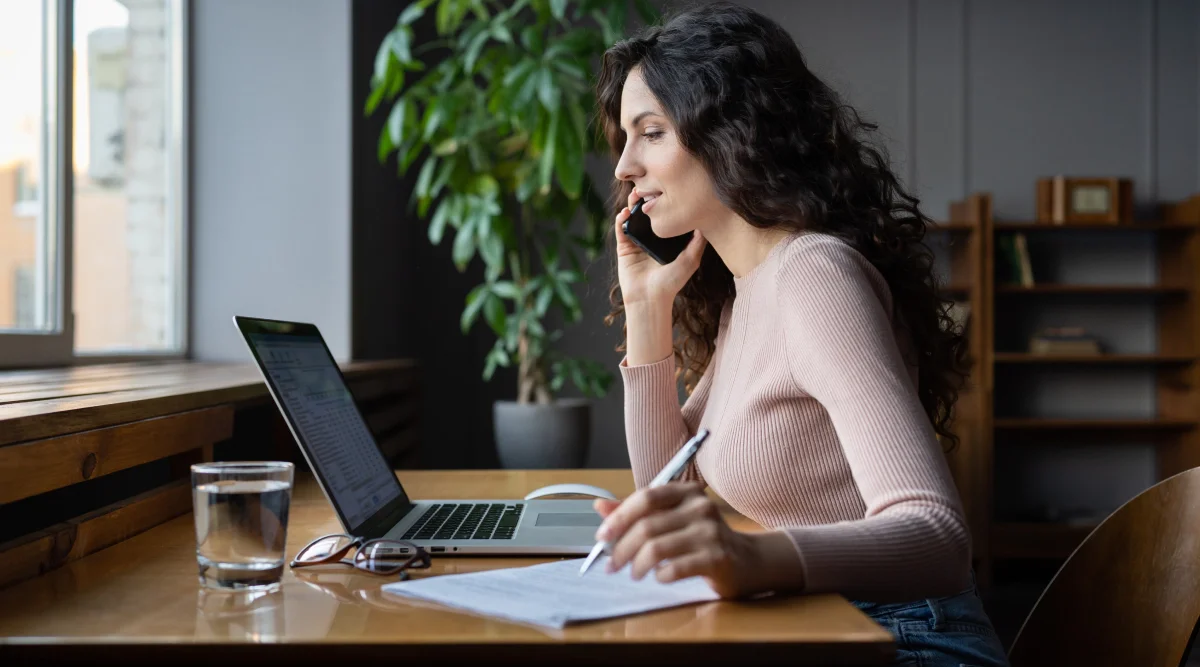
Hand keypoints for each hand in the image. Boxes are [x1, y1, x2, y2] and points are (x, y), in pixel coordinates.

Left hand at [593, 481, 764, 597]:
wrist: (749, 560)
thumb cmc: (703, 538)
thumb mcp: (671, 518)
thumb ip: (636, 512)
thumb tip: (599, 506)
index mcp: (686, 492)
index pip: (646, 498)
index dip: (619, 517)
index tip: (602, 536)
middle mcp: (700, 508)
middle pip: (647, 526)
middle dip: (622, 549)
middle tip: (612, 565)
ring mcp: (711, 533)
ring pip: (657, 549)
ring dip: (636, 565)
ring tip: (634, 573)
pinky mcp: (718, 559)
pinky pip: (676, 568)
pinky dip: (660, 576)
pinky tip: (659, 577)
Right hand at [614, 188, 706, 306]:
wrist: (651, 298)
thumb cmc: (671, 282)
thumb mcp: (691, 259)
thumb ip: (698, 242)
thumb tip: (705, 222)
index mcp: (666, 239)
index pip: (664, 216)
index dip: (664, 202)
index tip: (667, 189)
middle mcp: (651, 238)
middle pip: (647, 213)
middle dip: (647, 199)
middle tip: (648, 187)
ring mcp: (637, 242)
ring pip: (633, 218)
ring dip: (632, 205)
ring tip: (635, 195)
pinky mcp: (624, 247)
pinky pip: (621, 229)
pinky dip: (621, 219)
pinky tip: (625, 213)